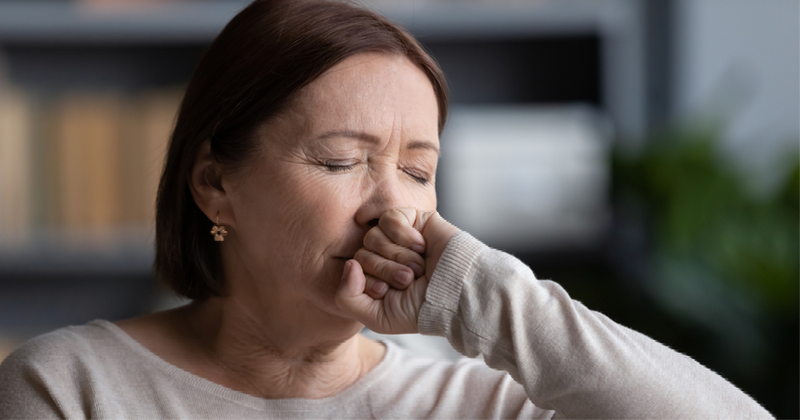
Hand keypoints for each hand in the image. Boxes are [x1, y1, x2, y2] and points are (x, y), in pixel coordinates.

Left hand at [335, 208, 457, 333]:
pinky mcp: (413, 219)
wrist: (457, 293)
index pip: (353, 269)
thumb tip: (349, 264)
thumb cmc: (422, 309)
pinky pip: (389, 218)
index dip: (371, 282)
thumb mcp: (377, 317)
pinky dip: (404, 236)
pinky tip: (421, 247)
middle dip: (387, 270)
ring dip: (399, 256)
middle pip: (362, 252)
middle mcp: (384, 255)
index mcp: (375, 276)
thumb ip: (346, 297)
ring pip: (373, 236)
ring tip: (419, 267)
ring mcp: (397, 236)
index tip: (391, 292)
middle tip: (410, 279)